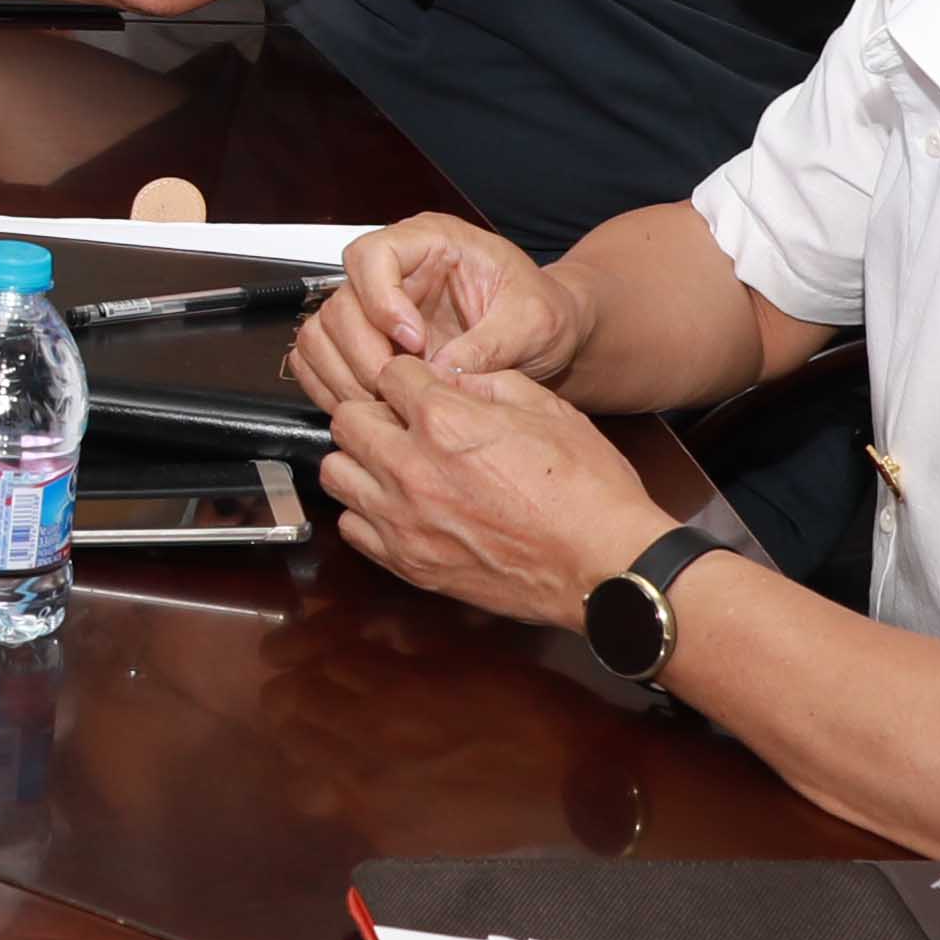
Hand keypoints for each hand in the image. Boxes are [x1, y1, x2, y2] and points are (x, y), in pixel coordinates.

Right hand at [289, 214, 589, 411]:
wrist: (543, 336)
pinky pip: (321, 360)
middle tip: (397, 386)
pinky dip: (333, 387)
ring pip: (321, 333)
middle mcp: (393, 270)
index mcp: (431, 242)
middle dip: (364, 352)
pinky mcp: (364, 341)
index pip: (372, 255)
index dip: (382, 300)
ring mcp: (373, 306)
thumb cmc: (540, 313)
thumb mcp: (534, 323)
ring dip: (344, 375)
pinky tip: (368, 406)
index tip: (414, 340)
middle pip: (340, 302)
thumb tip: (442, 370)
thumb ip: (490, 344)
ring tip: (385, 401)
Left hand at [309, 353, 668, 632]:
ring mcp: (402, 520)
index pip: (389, 373)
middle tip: (404, 423)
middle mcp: (410, 468)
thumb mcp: (548, 409)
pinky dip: (367, 512)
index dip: (409, 376)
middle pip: (347, 419)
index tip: (422, 388)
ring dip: (361, 461)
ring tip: (396, 464)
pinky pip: (352, 527)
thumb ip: (487, 383)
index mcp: (445, 421)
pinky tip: (400, 506)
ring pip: (336, 472)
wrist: (604, 565)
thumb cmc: (588, 490)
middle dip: (374, 412)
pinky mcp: (406, 563)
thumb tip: (450, 377)